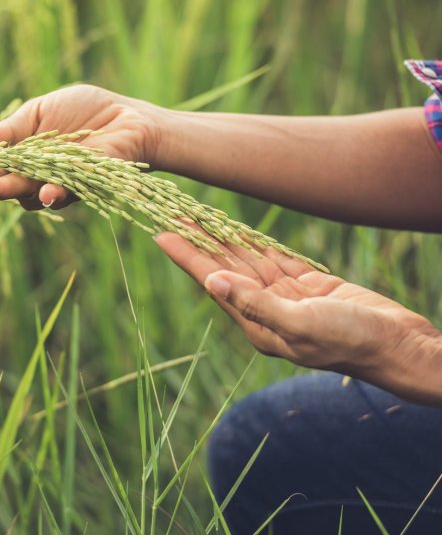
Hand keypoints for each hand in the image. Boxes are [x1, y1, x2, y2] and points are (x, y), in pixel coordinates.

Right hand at [0, 85, 165, 208]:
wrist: (127, 117)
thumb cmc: (83, 111)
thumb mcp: (36, 114)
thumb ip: (5, 133)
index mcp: (17, 156)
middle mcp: (31, 176)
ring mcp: (54, 184)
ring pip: (23, 192)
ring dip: (4, 189)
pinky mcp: (81, 187)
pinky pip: (62, 193)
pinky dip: (51, 193)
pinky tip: (42, 193)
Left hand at [153, 230, 441, 402]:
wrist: (398, 346)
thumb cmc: (351, 341)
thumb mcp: (301, 324)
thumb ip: (256, 304)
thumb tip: (213, 283)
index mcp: (257, 324)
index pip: (212, 282)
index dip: (186, 256)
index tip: (161, 233)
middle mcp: (265, 310)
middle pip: (224, 268)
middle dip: (198, 241)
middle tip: (172, 213)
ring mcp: (287, 299)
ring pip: (247, 261)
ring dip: (223, 238)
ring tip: (196, 215)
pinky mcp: (309, 288)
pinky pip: (274, 260)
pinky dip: (255, 243)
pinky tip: (236, 230)